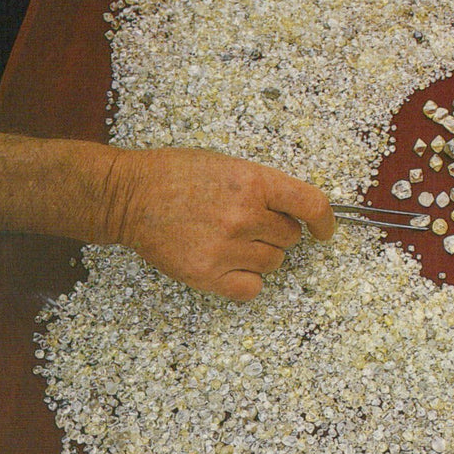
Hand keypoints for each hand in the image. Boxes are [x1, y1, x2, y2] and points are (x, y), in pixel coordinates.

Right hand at [106, 148, 335, 300]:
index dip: (325, 221)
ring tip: (226, 239)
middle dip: (274, 231)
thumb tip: (299, 211)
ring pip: (273, 263)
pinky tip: (225, 264)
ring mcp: (226, 248)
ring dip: (259, 255)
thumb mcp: (230, 165)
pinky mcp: (207, 275)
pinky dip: (245, 280)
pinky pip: (252, 288)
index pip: (312, 205)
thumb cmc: (177, 176)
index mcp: (254, 182)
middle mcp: (244, 216)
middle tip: (244, 222)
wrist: (128, 195)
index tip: (323, 231)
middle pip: (290, 238)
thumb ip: (266, 187)